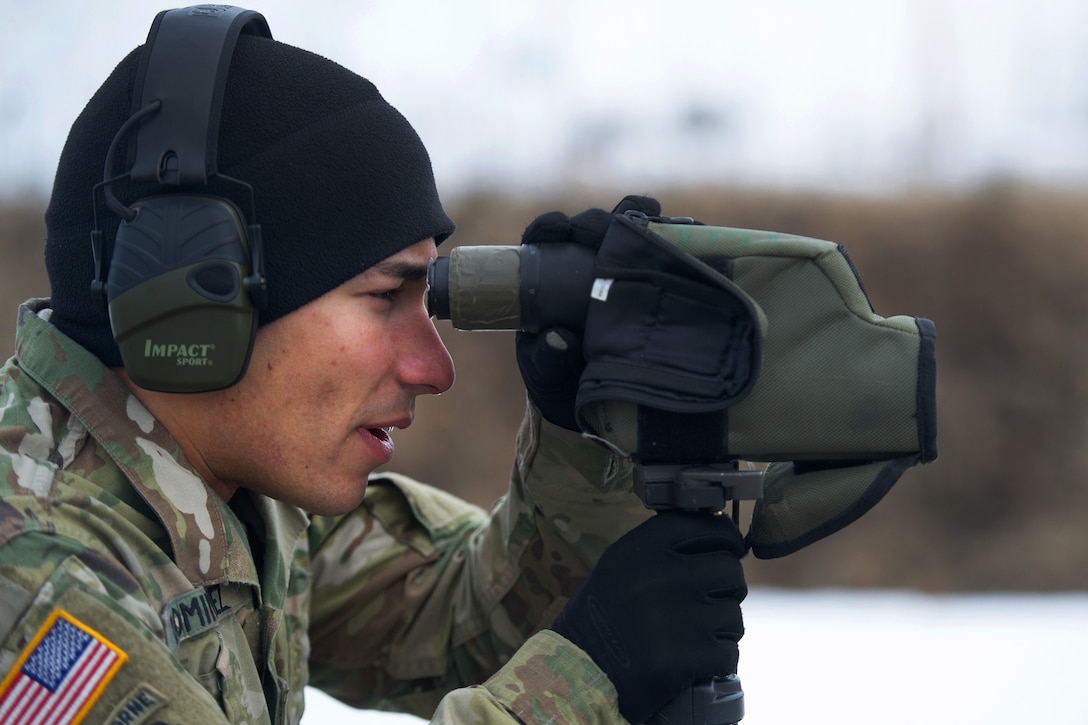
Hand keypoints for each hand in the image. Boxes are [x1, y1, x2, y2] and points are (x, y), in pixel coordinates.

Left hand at [516, 195, 659, 430]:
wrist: (601, 416)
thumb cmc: (563, 387)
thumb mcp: (548, 375)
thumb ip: (548, 358)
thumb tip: (558, 338)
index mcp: (553, 284)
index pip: (550, 242)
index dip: (552, 227)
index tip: (559, 230)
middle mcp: (590, 271)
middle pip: (593, 229)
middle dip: (598, 221)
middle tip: (603, 228)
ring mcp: (628, 278)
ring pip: (634, 233)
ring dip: (641, 219)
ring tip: (650, 217)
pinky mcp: (661, 288)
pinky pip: (672, 256)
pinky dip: (680, 239)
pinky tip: (688, 235)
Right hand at [551, 510, 747, 723]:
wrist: (577, 675)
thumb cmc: (602, 619)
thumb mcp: (619, 567)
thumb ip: (660, 549)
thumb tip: (717, 537)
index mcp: (640, 550)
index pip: (703, 525)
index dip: (725, 536)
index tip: (731, 547)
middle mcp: (659, 576)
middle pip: (729, 569)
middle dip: (727, 587)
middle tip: (709, 601)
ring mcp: (677, 618)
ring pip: (733, 614)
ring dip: (721, 627)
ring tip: (692, 635)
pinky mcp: (687, 658)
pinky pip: (728, 652)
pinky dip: (716, 659)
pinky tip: (694, 660)